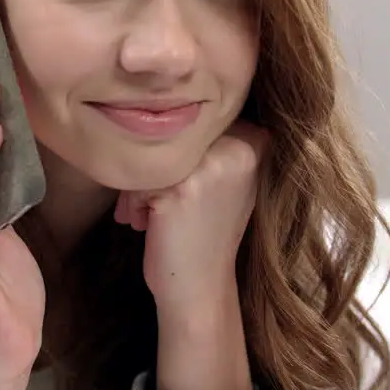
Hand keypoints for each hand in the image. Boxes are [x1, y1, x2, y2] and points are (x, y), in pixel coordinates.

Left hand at [114, 121, 267, 312]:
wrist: (200, 288)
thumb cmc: (204, 234)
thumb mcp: (226, 180)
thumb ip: (214, 141)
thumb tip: (170, 101)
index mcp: (255, 140)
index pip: (194, 118)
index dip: (178, 150)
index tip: (180, 184)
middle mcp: (238, 148)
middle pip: (172, 132)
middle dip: (156, 165)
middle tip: (157, 200)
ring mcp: (211, 166)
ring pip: (153, 152)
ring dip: (141, 183)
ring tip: (149, 213)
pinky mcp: (181, 187)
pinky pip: (138, 175)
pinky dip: (133, 200)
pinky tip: (145, 222)